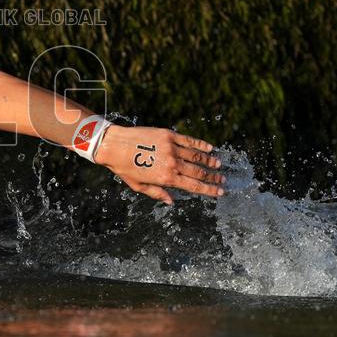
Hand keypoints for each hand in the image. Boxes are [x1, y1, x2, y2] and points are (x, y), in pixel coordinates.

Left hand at [92, 125, 223, 204]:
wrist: (113, 145)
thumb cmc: (123, 168)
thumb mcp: (138, 186)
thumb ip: (157, 193)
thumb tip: (171, 201)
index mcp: (166, 178)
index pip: (194, 186)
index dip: (209, 190)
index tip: (220, 192)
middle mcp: (172, 164)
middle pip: (198, 172)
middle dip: (213, 177)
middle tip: (223, 179)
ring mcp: (171, 148)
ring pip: (197, 156)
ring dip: (209, 161)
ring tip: (218, 165)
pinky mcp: (168, 135)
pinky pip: (188, 141)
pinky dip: (200, 144)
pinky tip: (209, 147)